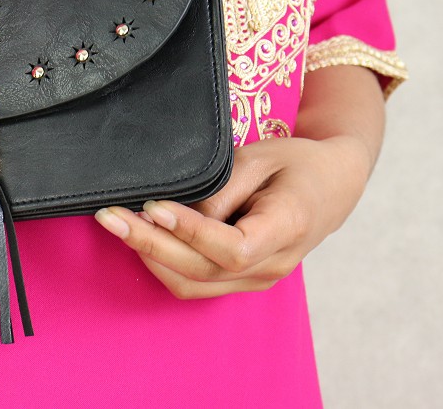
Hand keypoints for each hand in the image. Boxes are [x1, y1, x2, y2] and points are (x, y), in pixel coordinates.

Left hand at [94, 135, 372, 298]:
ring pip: (193, 285)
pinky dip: (163, 263)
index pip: (232, 247)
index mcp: (286, 228)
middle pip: (203, 271)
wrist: (332, 185)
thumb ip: (221, 189)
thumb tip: (175, 215)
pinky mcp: (242, 279)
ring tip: (116, 224)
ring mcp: (258, 279)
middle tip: (110, 216)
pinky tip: (140, 237)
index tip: (154, 206)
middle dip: (149, 244)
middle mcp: (273, 265)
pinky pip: (196, 283)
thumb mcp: (261, 158)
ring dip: (150, 257)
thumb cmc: (296, 164)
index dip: (189, 232)